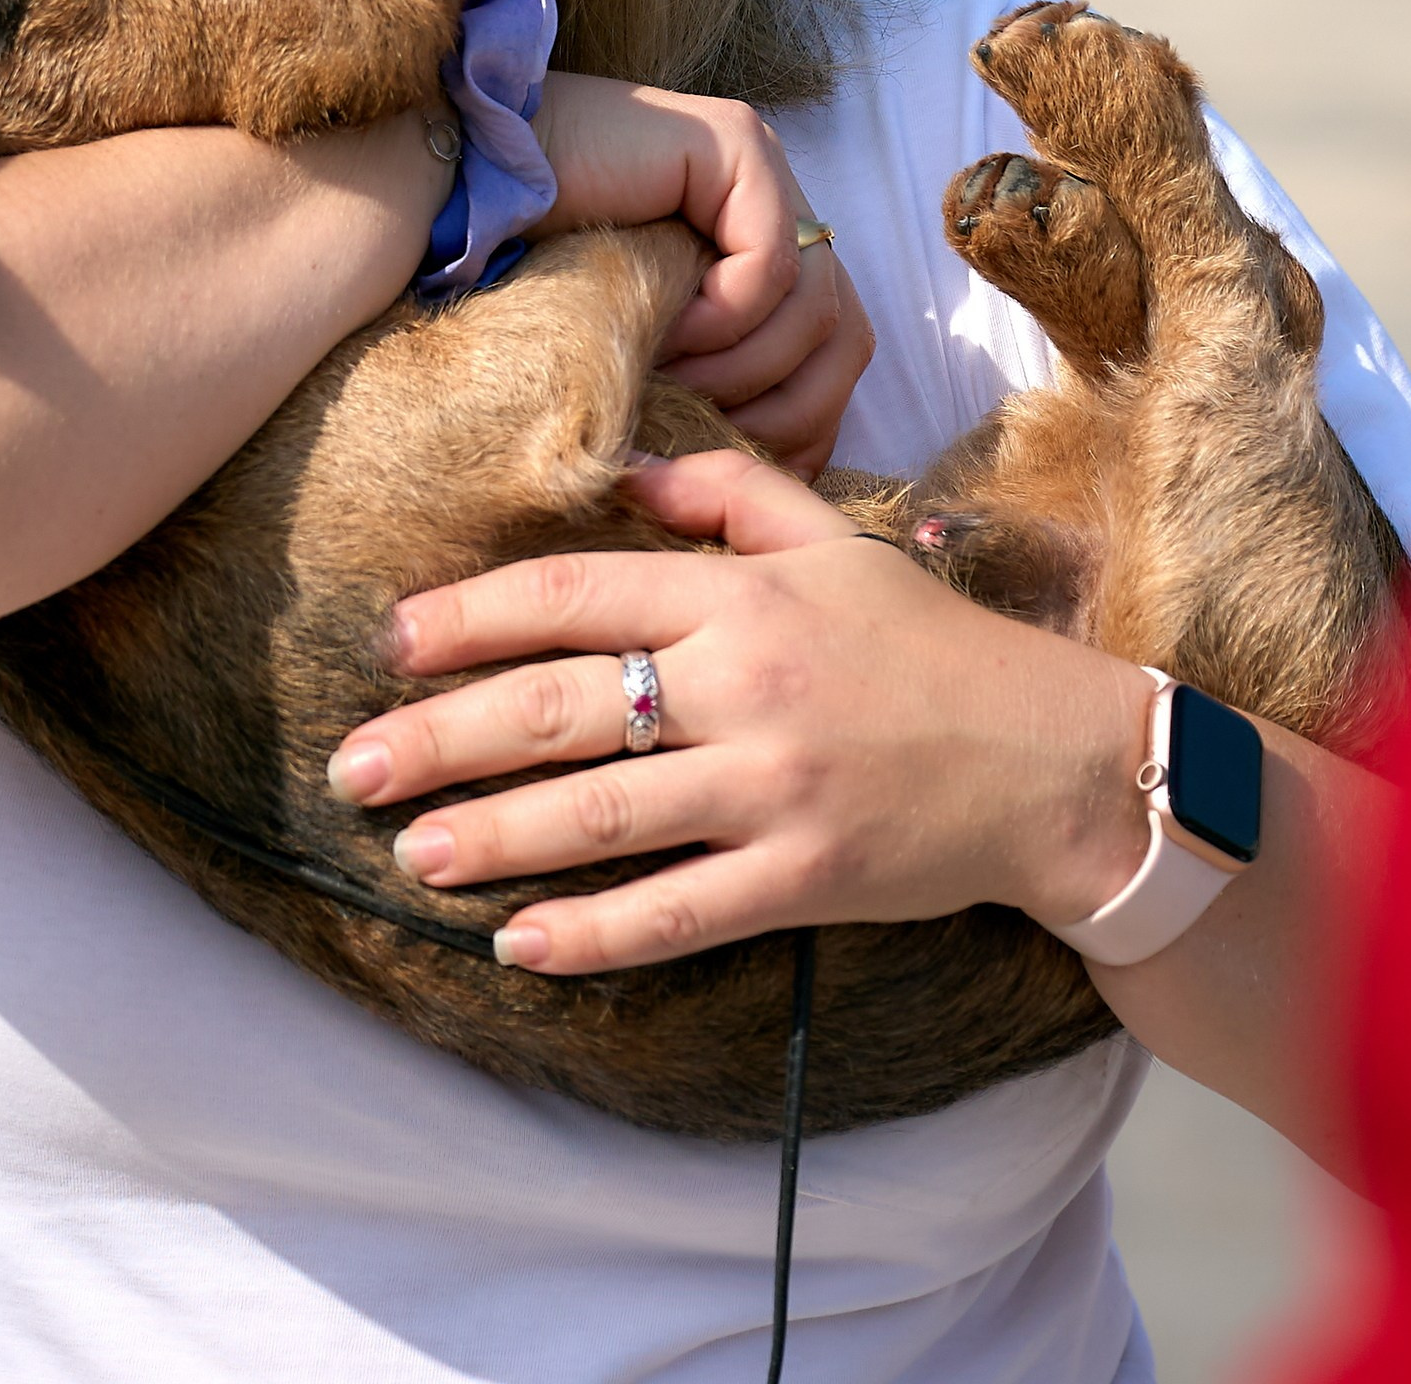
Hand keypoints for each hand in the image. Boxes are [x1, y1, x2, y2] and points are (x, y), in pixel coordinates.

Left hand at [327, 450, 1153, 973]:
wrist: (1059, 759)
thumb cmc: (933, 644)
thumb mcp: (838, 540)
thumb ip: (732, 493)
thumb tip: (632, 465)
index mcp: (739, 598)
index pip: (573, 597)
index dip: (470, 618)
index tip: (394, 642)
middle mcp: (743, 685)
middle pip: (559, 709)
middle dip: (441, 740)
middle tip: (352, 770)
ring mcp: (772, 788)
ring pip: (603, 815)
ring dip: (494, 836)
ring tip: (412, 852)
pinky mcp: (806, 879)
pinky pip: (680, 912)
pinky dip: (596, 935)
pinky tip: (523, 946)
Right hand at [528, 74, 872, 476]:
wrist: (459, 192)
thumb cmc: (529, 280)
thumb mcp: (642, 355)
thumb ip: (711, 387)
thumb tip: (782, 477)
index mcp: (759, 249)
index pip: (836, 348)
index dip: (808, 425)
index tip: (747, 472)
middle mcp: (773, 203)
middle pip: (846, 333)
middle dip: (786, 411)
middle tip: (708, 443)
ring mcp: (761, 167)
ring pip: (818, 308)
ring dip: (741, 370)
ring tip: (668, 380)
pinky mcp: (736, 145)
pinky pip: (772, 262)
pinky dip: (724, 318)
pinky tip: (662, 327)